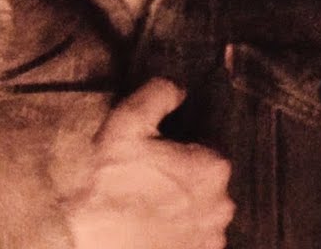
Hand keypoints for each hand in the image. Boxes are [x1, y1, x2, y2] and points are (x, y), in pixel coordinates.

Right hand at [63, 78, 234, 248]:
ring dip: (184, 201)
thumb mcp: (127, 124)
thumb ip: (158, 95)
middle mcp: (223, 202)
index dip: (181, 144)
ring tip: (149, 201)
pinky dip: (182, 227)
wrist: (97, 242)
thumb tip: (178, 88)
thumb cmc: (111, 184)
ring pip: (203, 206)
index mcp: (213, 165)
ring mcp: (213, 233)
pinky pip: (197, 233)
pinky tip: (155, 222)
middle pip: (207, 176)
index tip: (158, 152)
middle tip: (150, 175)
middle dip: (185, 173)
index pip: (208, 143)